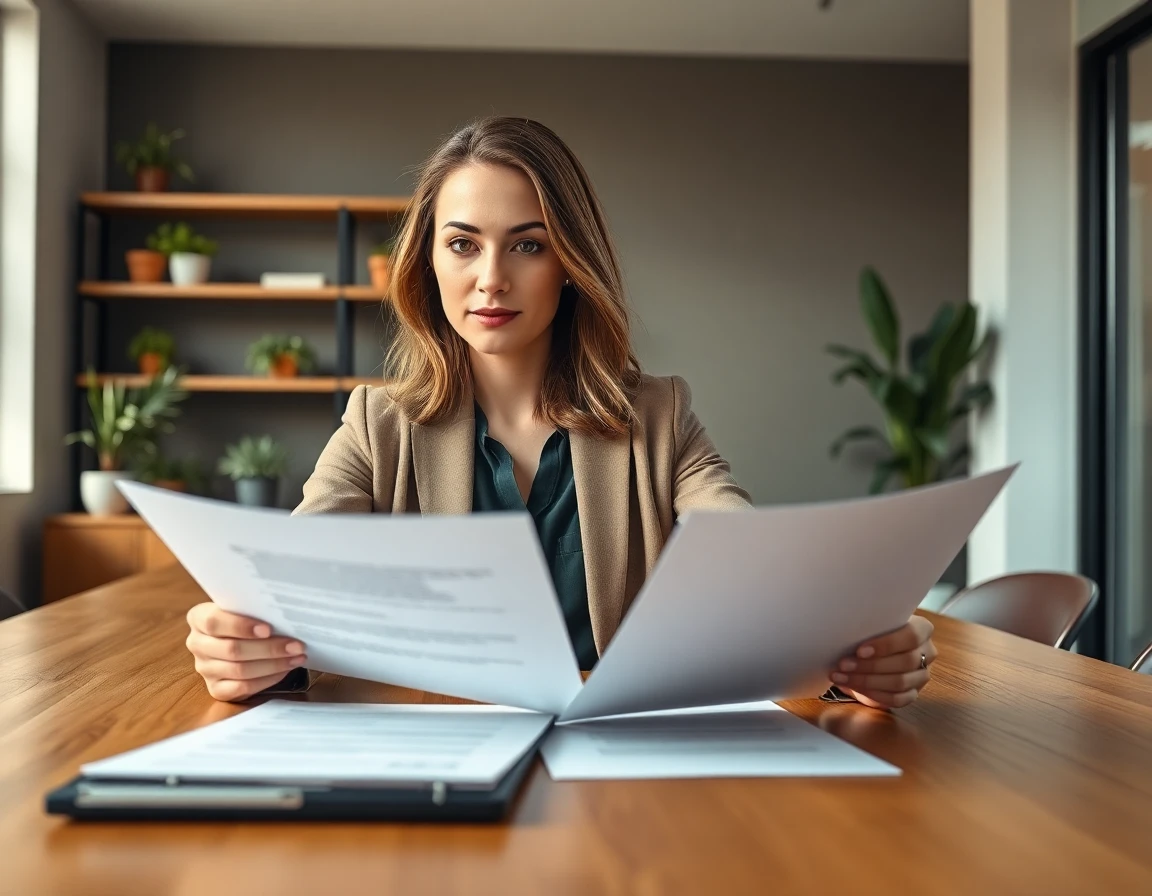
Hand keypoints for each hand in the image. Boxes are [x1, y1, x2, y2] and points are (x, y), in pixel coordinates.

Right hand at [185, 602, 307, 701]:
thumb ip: (254, 609)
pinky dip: (267, 679)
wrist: (239, 638)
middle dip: (269, 648)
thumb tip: (284, 614)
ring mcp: (205, 668)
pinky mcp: (215, 688)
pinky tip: (285, 670)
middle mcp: (197, 643)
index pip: (214, 622)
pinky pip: (243, 688)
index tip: (268, 629)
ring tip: (296, 657)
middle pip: (232, 649)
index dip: (241, 626)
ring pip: (239, 670)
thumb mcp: (244, 608)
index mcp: (199, 618)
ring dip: (273, 664)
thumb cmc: (246, 619)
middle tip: (296, 645)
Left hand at [829, 615, 935, 708]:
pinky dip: (873, 695)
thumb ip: (868, 626)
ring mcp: (922, 675)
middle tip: (843, 664)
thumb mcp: (871, 625)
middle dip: (870, 665)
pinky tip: (853, 688)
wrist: (872, 649)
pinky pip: (897, 699)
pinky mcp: (913, 693)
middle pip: (905, 662)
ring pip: (900, 682)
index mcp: (923, 629)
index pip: (912, 636)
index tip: (860, 650)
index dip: (886, 645)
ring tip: (841, 676)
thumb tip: (847, 629)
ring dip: (866, 681)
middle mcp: (928, 652)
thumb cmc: (871, 632)